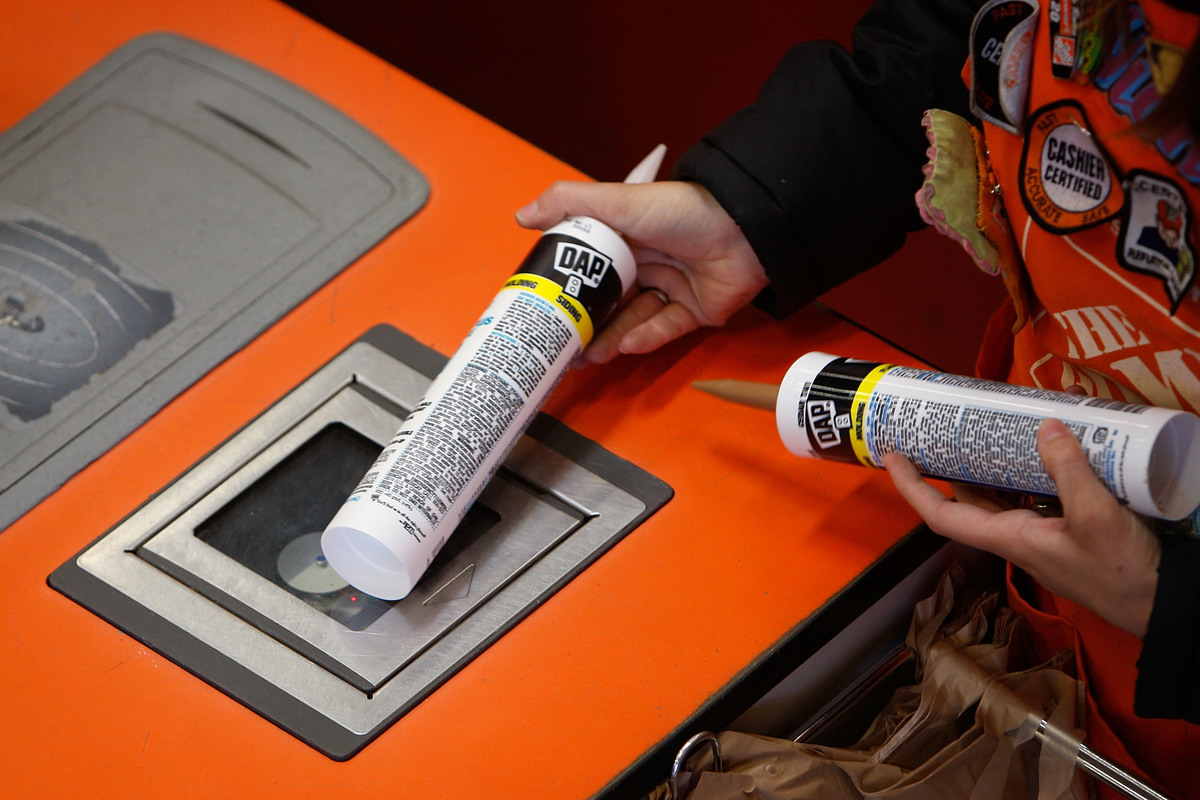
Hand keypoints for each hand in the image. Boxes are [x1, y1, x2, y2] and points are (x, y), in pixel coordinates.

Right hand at [516, 180, 768, 363]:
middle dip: (586, 325)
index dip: (568, 288)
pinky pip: (666, 329)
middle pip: (609, 301)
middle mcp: (648, 263)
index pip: (590, 267)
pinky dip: (646, 337)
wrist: (745, 228)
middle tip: (562, 346)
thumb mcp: (620, 201)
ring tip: (590, 355)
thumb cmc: (682, 209)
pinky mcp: (696, 310)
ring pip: (634, 320)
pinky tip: (626, 345)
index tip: (545, 307)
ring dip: (612, 338)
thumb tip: (522, 215)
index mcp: (627, 237)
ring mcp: (672, 288)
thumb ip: (570, 203)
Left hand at [883, 418, 1161, 636]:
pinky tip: (1046, 447)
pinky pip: (1038, 495)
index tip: (893, 456)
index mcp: (1009, 537)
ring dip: (994, 464)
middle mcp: (1017, 536)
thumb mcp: (1095, 516)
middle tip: (945, 428)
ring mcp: (1042, 534)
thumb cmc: (1122, 572)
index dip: (912, 487)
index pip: (942, 513)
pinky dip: (1033, 471)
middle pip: (970, 497)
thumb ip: (1069, 470)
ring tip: (990, 427)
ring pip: (1004, 494)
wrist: (1163, 605)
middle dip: (952, 465)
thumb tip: (1043, 427)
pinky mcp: (1068, 530)